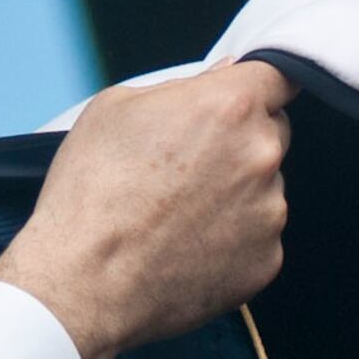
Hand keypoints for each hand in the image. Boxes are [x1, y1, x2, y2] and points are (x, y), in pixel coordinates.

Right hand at [0, 61, 293, 358]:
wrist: (81, 282)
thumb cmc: (90, 192)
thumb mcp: (116, 109)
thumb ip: (182, 86)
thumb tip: (222, 76)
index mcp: (229, 107)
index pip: (277, 77)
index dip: (260, 85)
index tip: (247, 98)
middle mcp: (260, 156)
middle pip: (272, 132)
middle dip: (240, 140)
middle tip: (187, 166)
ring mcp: (269, 212)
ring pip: (266, 188)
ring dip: (237, 193)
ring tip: (178, 214)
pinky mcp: (266, 260)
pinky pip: (259, 237)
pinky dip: (233, 239)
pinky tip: (187, 245)